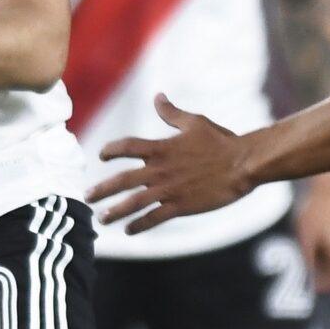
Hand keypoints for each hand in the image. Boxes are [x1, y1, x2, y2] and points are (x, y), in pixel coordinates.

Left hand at [90, 96, 252, 232]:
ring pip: (134, 203)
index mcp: (162, 147)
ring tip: (101, 218)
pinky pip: (154, 218)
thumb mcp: (194, 122)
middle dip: (102, 189)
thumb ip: (172, 113)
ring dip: (115, 211)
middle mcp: (160, 169)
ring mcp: (170, 189)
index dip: (110, 150)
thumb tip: (158, 97)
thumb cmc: (221, 141)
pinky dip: (140, 225)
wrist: (242, 164)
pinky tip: (130, 231)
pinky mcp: (181, 206)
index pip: (126, 147)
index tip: (101, 155)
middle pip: (122, 179)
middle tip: (87, 197)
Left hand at [294, 172, 329, 292]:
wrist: (329, 189)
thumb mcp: (306, 240)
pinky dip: (327, 253)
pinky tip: (313, 242)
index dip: (322, 288)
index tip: (307, 287)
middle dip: (320, 275)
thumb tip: (306, 280)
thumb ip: (308, 263)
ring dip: (323, 263)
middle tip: (302, 270)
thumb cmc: (316, 214)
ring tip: (305, 254)